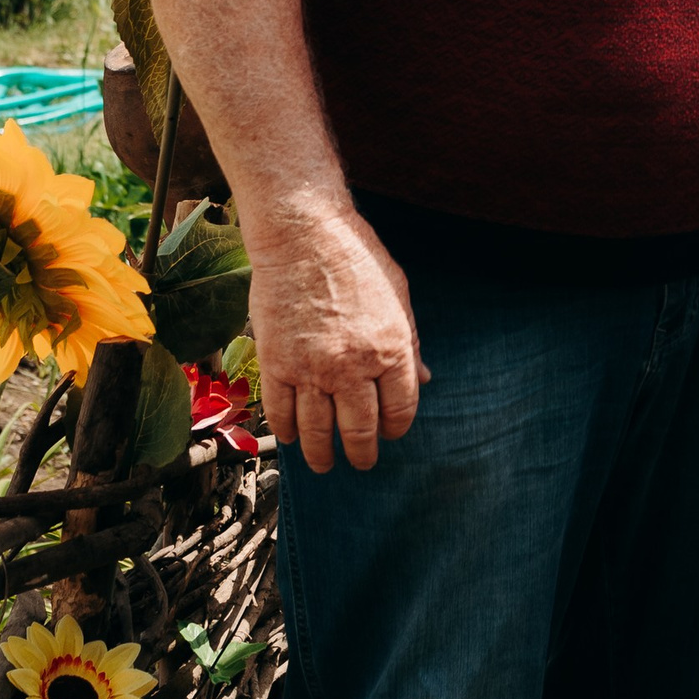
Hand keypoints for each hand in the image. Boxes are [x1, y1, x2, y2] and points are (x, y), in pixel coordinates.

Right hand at [241, 195, 426, 473]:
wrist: (303, 234)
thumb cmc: (355, 258)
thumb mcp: (398, 296)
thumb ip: (409, 342)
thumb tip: (423, 379)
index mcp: (390, 350)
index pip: (399, 409)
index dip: (395, 428)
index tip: (389, 433)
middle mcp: (352, 366)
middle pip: (359, 429)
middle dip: (362, 453)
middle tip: (361, 463)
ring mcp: (311, 368)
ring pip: (317, 430)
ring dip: (321, 454)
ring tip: (324, 463)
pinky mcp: (276, 363)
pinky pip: (281, 411)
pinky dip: (286, 430)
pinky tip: (292, 437)